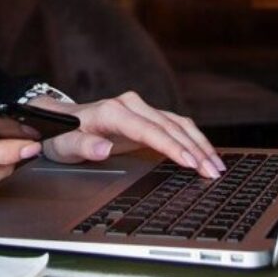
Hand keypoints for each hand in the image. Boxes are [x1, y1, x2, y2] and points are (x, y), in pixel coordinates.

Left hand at [29, 91, 225, 178]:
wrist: (60, 121)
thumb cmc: (62, 135)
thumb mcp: (63, 145)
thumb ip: (82, 146)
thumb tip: (104, 148)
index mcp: (112, 111)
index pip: (149, 130)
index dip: (172, 146)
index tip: (190, 162)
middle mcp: (129, 105)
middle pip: (169, 127)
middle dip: (194, 150)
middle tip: (213, 172)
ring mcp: (140, 108)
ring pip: (178, 124)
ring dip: (200, 144)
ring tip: (217, 165)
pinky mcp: (147, 115)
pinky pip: (176, 125)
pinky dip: (193, 139)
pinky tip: (206, 153)